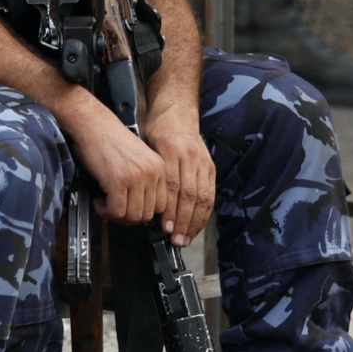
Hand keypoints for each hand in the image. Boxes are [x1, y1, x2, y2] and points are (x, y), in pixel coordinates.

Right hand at [63, 97, 171, 229]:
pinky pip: (116, 211)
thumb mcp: (137, 157)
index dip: (143, 212)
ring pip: (133, 216)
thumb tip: (139, 207)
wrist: (93, 124)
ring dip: (116, 216)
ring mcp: (136, 177)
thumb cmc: (109, 139)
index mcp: (159, 167)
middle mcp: (151, 172)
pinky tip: (99, 200)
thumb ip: (144, 180)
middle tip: (114, 210)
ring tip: (105, 204)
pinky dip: (105, 211)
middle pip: (147, 214)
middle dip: (128, 218)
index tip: (130, 211)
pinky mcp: (118, 181)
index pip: (161, 205)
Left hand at [144, 123, 216, 244]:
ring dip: (194, 221)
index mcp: (170, 150)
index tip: (164, 227)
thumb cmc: (157, 131)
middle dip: (183, 221)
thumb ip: (149, 172)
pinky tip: (197, 226)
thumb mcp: (146, 145)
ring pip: (202, 197)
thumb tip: (142, 203)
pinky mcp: (210, 166)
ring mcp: (203, 161)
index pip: (172, 186)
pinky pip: (210, 193)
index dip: (169, 209)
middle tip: (175, 239)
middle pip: (189, 194)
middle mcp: (189, 156)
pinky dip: (204, 213)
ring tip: (186, 238)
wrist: (177, 113)